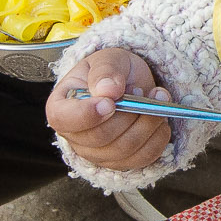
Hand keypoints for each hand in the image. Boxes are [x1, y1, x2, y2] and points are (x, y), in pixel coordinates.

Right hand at [47, 48, 172, 170]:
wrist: (128, 83)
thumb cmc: (110, 71)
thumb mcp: (107, 59)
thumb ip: (105, 71)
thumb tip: (109, 91)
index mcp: (61, 106)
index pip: (64, 119)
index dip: (87, 114)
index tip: (110, 103)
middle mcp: (74, 136)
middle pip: (101, 137)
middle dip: (128, 114)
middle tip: (141, 91)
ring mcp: (96, 153)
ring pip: (125, 149)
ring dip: (148, 123)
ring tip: (156, 99)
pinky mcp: (120, 162)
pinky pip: (142, 158)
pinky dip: (157, 138)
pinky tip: (160, 120)